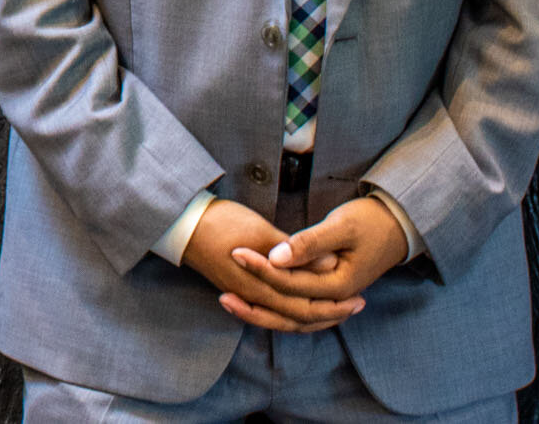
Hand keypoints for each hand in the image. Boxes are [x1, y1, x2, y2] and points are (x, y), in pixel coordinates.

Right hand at [181, 200, 365, 333]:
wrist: (182, 222)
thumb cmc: (220, 222)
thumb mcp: (260, 231)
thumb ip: (294, 251)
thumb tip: (329, 265)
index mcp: (261, 286)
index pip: (305, 306)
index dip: (333, 304)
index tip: (357, 296)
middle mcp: (253, 297)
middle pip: (298, 317)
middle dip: (329, 313)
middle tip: (356, 305)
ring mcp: (243, 294)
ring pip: (284, 316)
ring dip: (311, 314)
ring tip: (334, 307)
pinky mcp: (236, 286)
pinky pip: (270, 308)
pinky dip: (290, 309)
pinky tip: (298, 302)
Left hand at [224, 197, 408, 329]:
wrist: (397, 226)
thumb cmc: (370, 221)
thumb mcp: (340, 227)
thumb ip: (308, 244)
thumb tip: (275, 258)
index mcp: (339, 285)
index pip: (291, 284)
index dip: (261, 270)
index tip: (234, 253)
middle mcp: (335, 299)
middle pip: (289, 310)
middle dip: (254, 302)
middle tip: (222, 292)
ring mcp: (332, 299)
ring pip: (292, 317)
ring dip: (262, 313)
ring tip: (230, 303)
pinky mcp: (327, 292)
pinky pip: (298, 309)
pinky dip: (276, 309)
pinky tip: (255, 302)